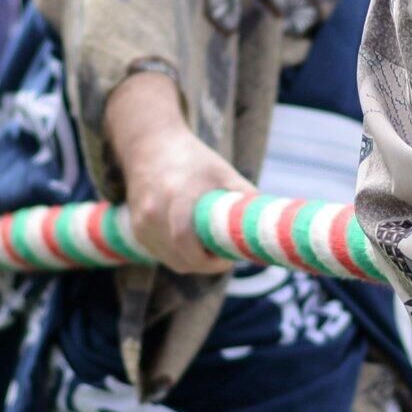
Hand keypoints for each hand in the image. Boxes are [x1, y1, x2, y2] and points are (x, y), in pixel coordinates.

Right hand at [107, 79, 254, 278]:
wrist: (150, 146)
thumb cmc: (193, 159)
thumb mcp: (224, 173)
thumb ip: (247, 198)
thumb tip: (274, 225)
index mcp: (178, 196)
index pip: (188, 245)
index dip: (212, 262)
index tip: (230, 258)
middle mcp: (154, 213)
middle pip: (183, 260)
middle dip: (207, 264)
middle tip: (225, 254)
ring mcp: (142, 224)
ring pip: (172, 261)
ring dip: (192, 261)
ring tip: (209, 246)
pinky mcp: (136, 231)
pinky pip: (161, 255)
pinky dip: (177, 255)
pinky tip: (190, 241)